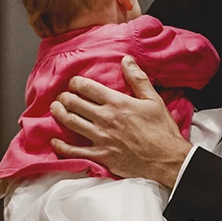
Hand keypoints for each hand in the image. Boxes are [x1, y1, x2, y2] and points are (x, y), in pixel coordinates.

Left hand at [50, 57, 191, 187]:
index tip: (73, 82)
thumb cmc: (161, 130)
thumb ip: (138, 79)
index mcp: (117, 103)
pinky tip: (55, 140)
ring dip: (60, 114)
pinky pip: (75, 152)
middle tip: (62, 95)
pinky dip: (61, 146)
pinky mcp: (100, 155)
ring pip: (72, 123)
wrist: (166, 159)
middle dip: (65, 97)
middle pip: (75, 104)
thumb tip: (126, 60)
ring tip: (55, 108)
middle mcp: (105, 119)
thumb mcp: (154, 99)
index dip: (76, 83)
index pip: (88, 88)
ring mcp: (101, 138)